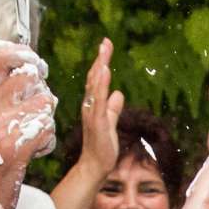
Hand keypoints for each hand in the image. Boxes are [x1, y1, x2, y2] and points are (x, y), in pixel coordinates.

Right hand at [0, 41, 56, 208]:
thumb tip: (21, 63)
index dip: (22, 53)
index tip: (35, 66)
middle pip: (30, 75)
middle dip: (43, 91)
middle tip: (39, 110)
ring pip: (45, 103)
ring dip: (47, 121)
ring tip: (34, 137)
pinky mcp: (14, 151)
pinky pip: (47, 129)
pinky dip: (48, 141)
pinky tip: (36, 152)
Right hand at [78, 37, 123, 177]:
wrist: (94, 166)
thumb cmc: (102, 147)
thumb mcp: (110, 123)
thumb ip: (114, 109)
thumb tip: (118, 94)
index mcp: (93, 105)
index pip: (97, 80)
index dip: (101, 63)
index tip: (106, 46)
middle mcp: (90, 106)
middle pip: (94, 78)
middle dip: (100, 59)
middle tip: (105, 42)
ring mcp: (92, 114)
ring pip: (95, 87)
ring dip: (100, 68)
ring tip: (104, 52)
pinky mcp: (97, 122)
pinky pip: (99, 101)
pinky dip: (101, 86)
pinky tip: (105, 73)